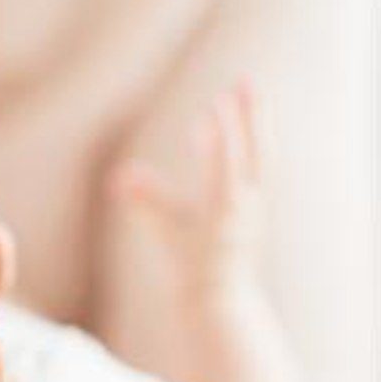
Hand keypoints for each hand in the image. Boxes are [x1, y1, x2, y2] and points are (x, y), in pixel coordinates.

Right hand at [111, 80, 266, 297]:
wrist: (218, 301)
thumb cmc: (188, 268)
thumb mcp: (164, 232)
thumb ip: (145, 200)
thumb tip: (120, 175)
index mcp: (225, 207)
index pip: (228, 160)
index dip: (223, 130)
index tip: (217, 101)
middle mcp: (247, 203)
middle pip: (257, 148)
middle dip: (252, 114)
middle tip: (246, 81)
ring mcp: (255, 205)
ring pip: (260, 155)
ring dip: (253, 124)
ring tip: (240, 95)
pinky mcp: (253, 208)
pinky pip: (252, 167)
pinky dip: (241, 145)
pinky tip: (217, 133)